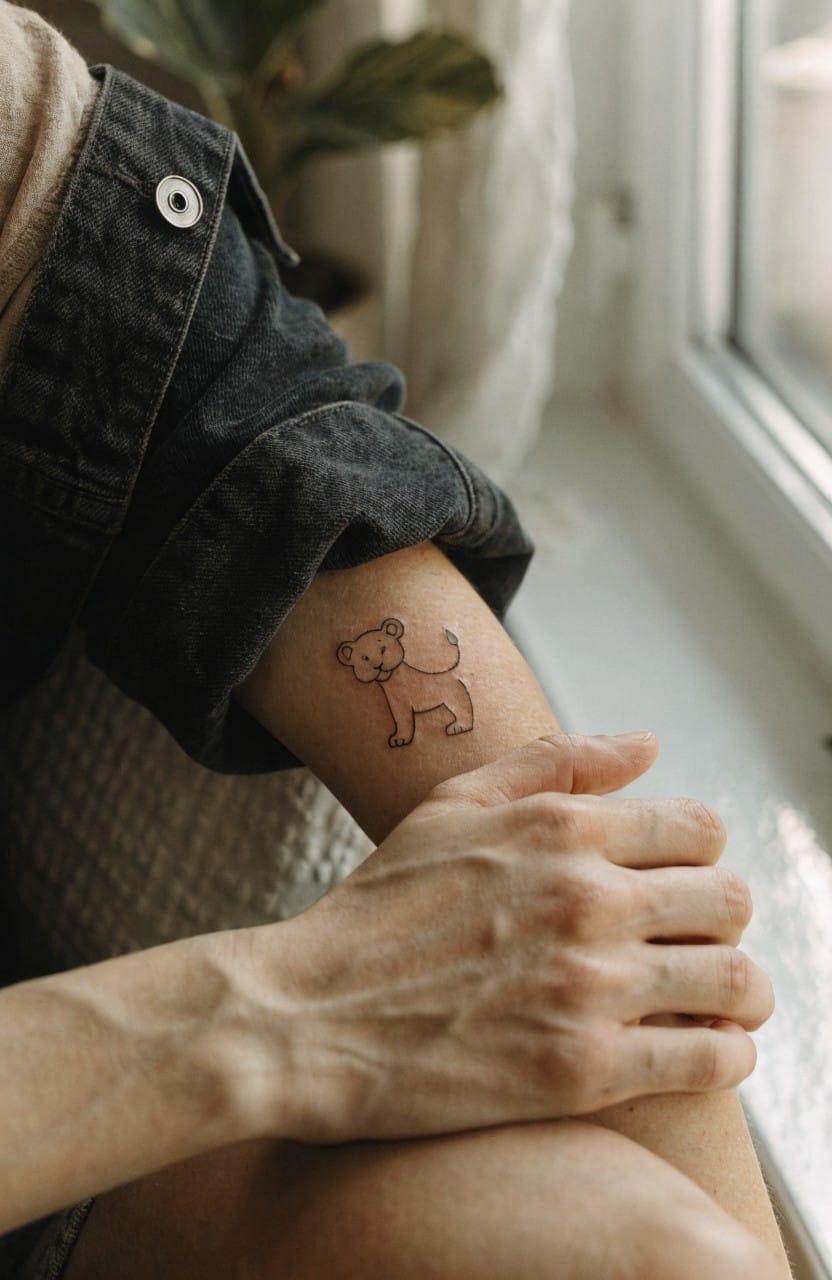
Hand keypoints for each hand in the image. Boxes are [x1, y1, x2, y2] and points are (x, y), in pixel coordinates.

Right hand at [249, 733, 772, 1142]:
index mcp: (562, 828)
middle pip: (730, 901)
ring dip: (742, 992)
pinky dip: (725, 1053)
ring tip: (717, 1003)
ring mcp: (589, 985)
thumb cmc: (379, 907)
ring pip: (738, 981)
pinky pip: (711, 1059)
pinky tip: (700, 1050)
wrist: (307, 1017)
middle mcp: (587, 899)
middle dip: (724, 923)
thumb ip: (557, 761)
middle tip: (695, 945)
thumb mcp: (452, 804)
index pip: (700, 829)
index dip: (700, 859)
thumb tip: (649, 743)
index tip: (677, 887)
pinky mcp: (583, 1069)